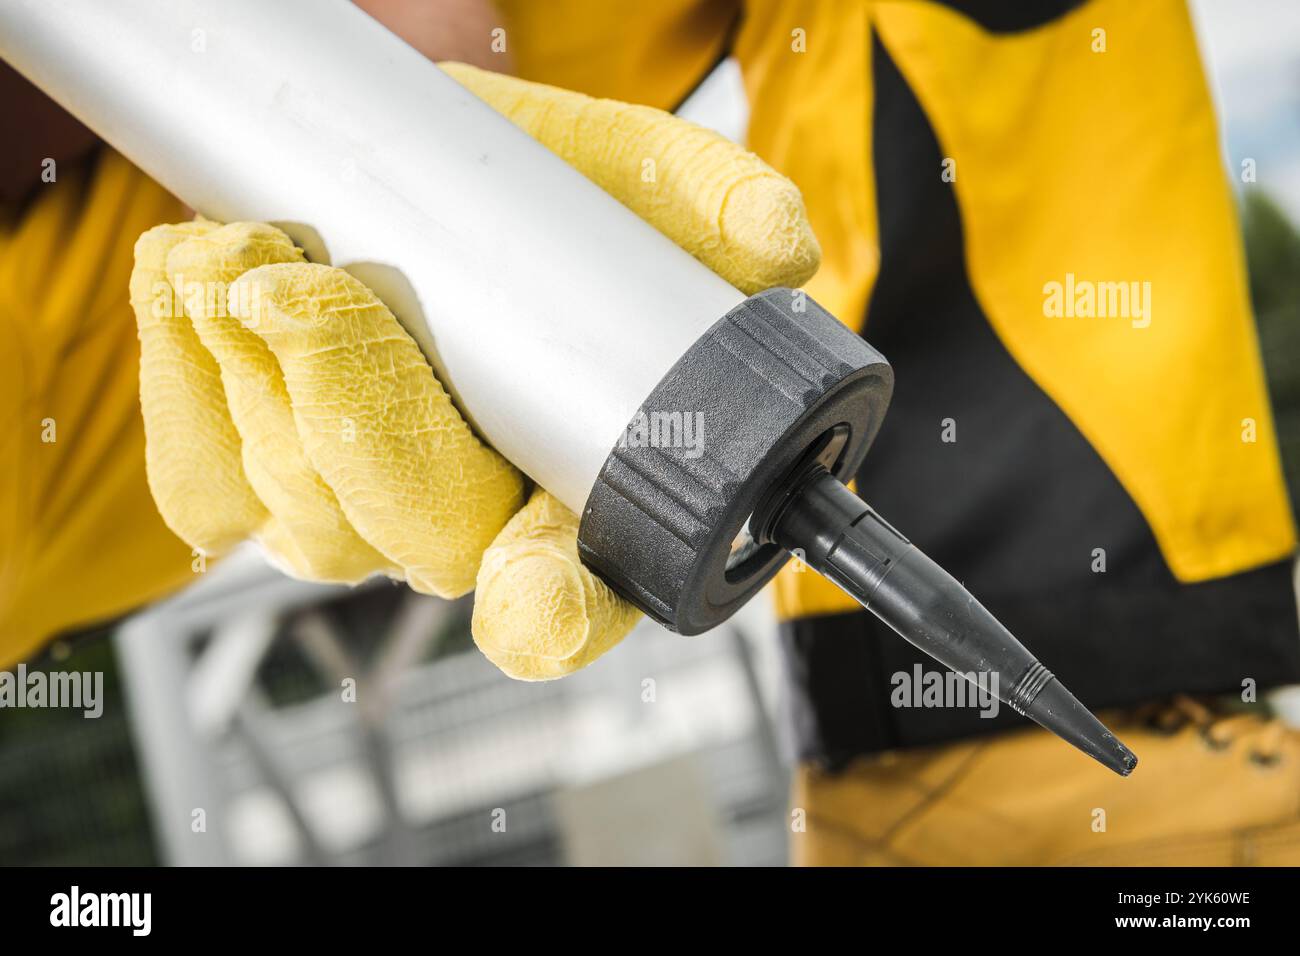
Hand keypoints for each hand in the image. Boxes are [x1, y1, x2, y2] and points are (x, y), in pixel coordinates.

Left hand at [129, 63, 818, 678]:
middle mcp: (469, 526)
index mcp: (580, 498)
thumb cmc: (527, 192)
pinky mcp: (249, 483)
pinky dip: (184, 371)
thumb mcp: (625, 181)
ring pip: (302, 506)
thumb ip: (707, 207)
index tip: (539, 596)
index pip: (579, 599)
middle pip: (420, 541)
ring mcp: (353, 515)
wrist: (396, 161)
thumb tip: (777, 241)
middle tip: (314, 291)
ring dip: (256, 371)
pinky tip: (196, 284)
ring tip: (250, 247)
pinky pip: (202, 480)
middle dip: (360, 418)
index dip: (559, 612)